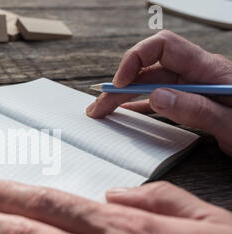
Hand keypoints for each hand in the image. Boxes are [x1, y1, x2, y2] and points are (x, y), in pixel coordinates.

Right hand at [85, 30, 231, 156]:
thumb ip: (197, 109)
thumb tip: (157, 96)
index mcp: (208, 70)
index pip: (163, 47)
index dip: (136, 60)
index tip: (120, 83)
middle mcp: (197, 74)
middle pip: (149, 69)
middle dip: (121, 85)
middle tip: (100, 106)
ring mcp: (193, 88)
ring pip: (150, 84)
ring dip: (125, 96)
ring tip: (104, 110)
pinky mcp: (192, 101)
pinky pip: (160, 98)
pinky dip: (140, 104)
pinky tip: (126, 111)